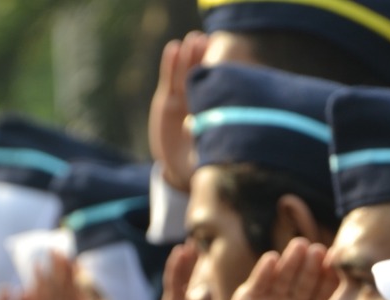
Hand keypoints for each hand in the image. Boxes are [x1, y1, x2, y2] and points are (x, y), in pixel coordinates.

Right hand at [148, 32, 207, 191]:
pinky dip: (170, 64)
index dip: (218, 70)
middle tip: (206, 40)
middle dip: (203, 58)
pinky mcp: (166, 101)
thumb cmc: (203, 163)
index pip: (217, 86)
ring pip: (186, 74)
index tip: (223, 55)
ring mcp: (183, 100)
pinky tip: (173, 48)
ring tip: (192, 40)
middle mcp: (199, 102)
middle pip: (201, 75)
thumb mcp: (211, 153)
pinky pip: (169, 79)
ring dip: (188, 56)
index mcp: (214, 111)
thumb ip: (210, 140)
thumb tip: (208, 128)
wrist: (180, 170)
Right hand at [224, 238, 336, 299]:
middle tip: (319, 251)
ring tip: (299, 247)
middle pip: (307, 278)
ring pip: (285, 275)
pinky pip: (260, 281)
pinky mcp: (251, 297)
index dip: (331, 279)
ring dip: (292, 260)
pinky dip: (264, 271)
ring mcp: (274, 297)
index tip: (339, 267)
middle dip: (312, 265)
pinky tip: (271, 260)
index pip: (326, 291)